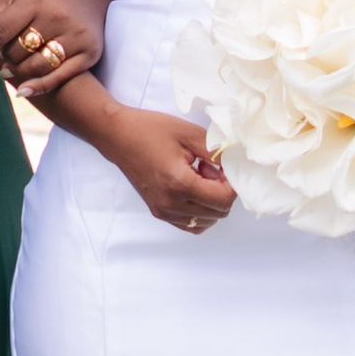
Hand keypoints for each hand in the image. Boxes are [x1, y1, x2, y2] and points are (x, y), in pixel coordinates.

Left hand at [0, 0, 110, 100]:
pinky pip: (59, 76)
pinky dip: (38, 86)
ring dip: (20, 72)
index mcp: (34, 0)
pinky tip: (23, 91)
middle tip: (9, 54)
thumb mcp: (12, 1)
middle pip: (17, 52)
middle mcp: (56, 15)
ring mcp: (75, 34)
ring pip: (35, 66)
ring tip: (15, 67)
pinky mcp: (90, 51)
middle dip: (6, 58)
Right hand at [106, 108, 236, 234]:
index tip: (224, 167)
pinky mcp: (158, 212)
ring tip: (198, 177)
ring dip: (211, 202)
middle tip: (209, 168)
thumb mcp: (189, 134)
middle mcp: (171, 204)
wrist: (118, 136)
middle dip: (222, 191)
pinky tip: (193, 189)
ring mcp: (163, 211)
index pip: (223, 200)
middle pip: (218, 213)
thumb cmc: (150, 130)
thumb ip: (216, 152)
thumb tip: (236, 166)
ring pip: (206, 222)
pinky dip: (200, 212)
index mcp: (180, 184)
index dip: (232, 184)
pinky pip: (190, 225)